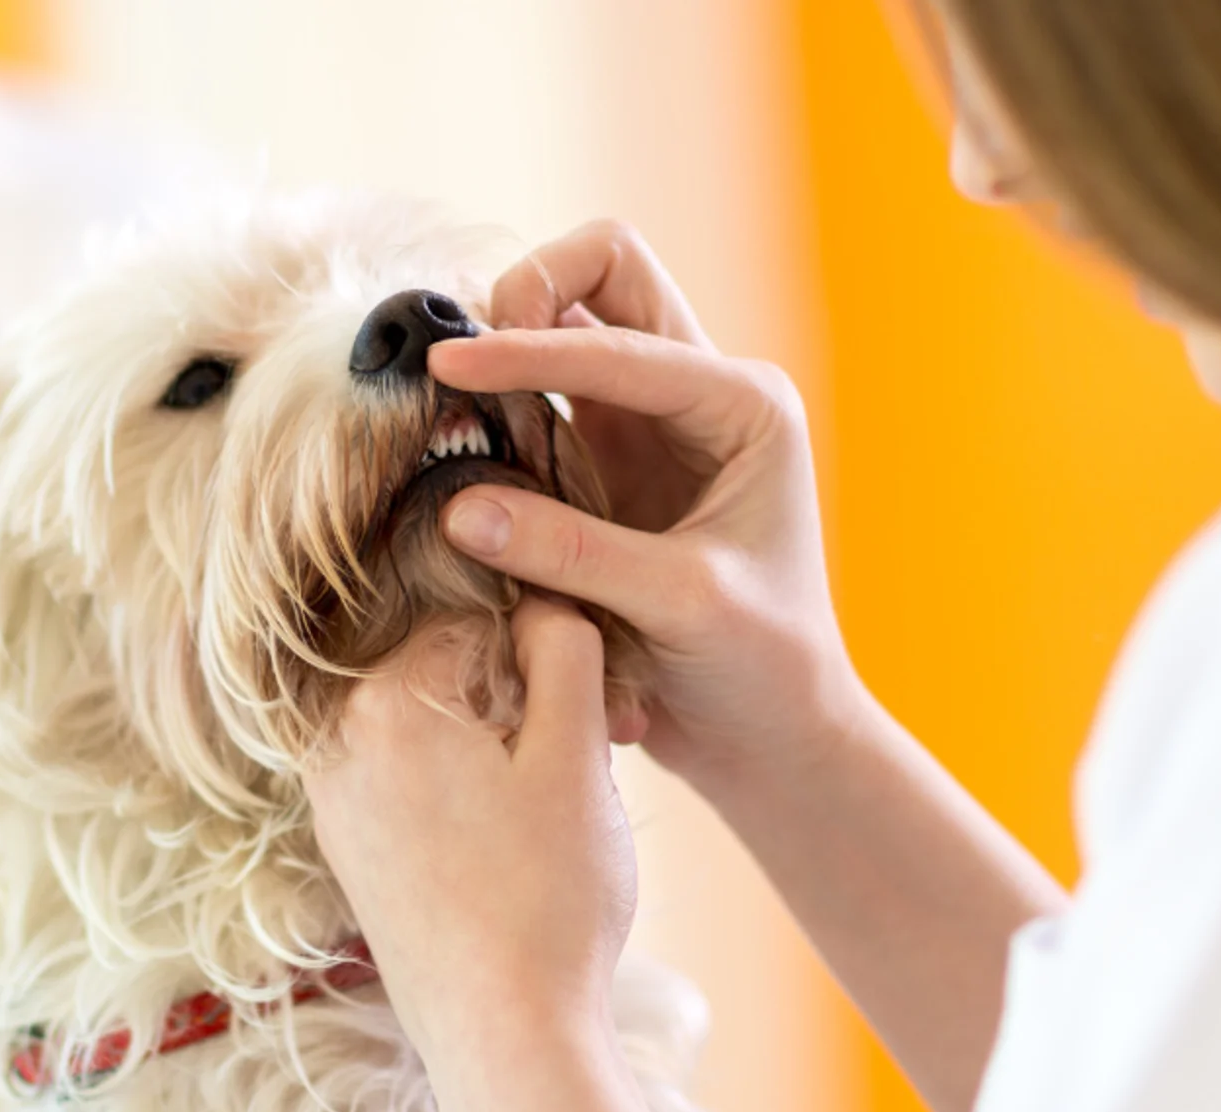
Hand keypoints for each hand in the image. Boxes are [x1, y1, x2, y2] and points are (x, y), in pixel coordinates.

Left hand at [304, 598, 652, 1111]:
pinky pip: (404, 774)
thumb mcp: (578, 756)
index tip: (590, 710)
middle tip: (579, 761)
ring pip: (427, 724)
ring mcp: (333, 795)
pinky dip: (455, 786)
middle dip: (515, 700)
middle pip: (446, 671)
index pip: (481, 619)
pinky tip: (500, 838)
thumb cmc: (549, 898)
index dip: (547, 656)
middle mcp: (339, 738)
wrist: (502, 1031)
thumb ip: (562, 650)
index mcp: (389, 698)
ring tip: (542, 807)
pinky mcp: (345, 844)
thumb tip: (541, 598)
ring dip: (488, 744)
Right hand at [439, 220, 872, 782]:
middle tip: (466, 361)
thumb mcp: (678, 606)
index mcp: (743, 404)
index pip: (620, 339)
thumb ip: (573, 551)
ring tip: (448, 399)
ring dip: (507, 343)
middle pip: (604, 269)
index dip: (529, 350)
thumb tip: (458, 507)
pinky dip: (495, 399)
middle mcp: (699, 392)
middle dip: (531, 290)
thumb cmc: (759, 668)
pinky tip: (458, 440)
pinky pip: (539, 393)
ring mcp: (647, 420)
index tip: (450, 368)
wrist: (773, 733)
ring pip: (566, 318)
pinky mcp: (603, 459)